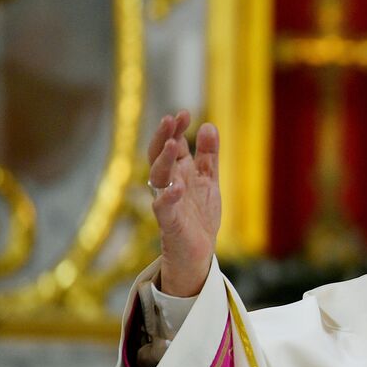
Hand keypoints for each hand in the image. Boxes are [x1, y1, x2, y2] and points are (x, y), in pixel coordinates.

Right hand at [147, 110, 220, 296]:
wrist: (199, 253)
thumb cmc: (199, 216)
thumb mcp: (208, 181)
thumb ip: (208, 156)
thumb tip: (209, 125)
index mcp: (178, 173)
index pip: (172, 145)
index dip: (176, 129)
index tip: (184, 113)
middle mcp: (169, 184)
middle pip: (159, 155)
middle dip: (165, 137)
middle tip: (171, 119)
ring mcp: (167, 202)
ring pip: (157, 177)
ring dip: (164, 161)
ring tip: (175, 145)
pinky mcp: (169, 223)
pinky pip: (163, 208)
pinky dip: (169, 196)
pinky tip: (178, 186)